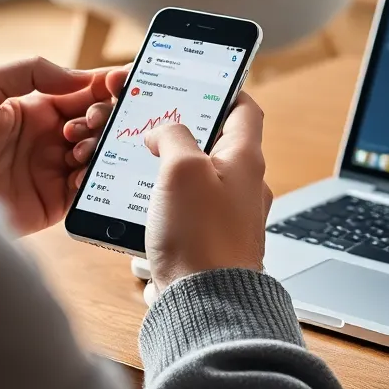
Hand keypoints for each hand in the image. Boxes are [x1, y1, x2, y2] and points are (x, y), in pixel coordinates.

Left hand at [0, 57, 126, 234]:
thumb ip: (31, 71)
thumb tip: (79, 77)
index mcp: (35, 110)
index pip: (81, 93)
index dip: (104, 86)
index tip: (124, 81)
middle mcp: (46, 139)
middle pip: (95, 124)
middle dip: (101, 117)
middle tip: (91, 120)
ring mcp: (50, 171)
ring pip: (95, 155)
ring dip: (97, 147)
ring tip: (77, 148)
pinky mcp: (51, 203)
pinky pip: (84, 190)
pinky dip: (91, 179)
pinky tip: (79, 171)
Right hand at [142, 94, 271, 292]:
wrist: (206, 305)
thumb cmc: (201, 238)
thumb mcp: (181, 169)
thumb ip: (173, 137)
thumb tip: (164, 131)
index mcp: (245, 159)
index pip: (245, 109)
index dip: (223, 90)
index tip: (200, 83)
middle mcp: (245, 186)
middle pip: (217, 144)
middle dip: (184, 136)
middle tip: (155, 129)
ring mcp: (230, 216)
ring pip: (199, 181)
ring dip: (170, 175)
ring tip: (143, 172)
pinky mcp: (212, 242)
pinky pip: (189, 213)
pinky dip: (167, 207)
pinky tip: (145, 212)